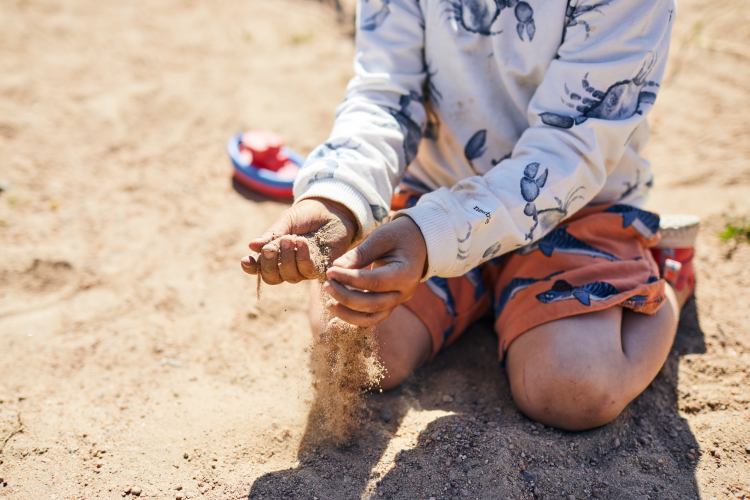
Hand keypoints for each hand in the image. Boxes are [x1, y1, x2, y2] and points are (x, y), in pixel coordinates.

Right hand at [241, 198, 356, 283]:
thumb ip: (271, 235)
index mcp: (275, 254)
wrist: (331, 209)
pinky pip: (308, 270)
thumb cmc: (307, 215)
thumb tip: (252, 246)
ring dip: (286, 259)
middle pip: (272, 278)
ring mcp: (304, 269)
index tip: (247, 260)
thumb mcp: (286, 221)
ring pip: (290, 276)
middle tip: (270, 248)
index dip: (251, 267)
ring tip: (290, 238)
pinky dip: (302, 257)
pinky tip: (301, 242)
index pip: (259, 268)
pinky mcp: (321, 268)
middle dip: (269, 265)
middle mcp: (288, 265)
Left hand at [324, 216, 426, 326]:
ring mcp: (397, 302)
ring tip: (329, 300)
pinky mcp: (389, 305)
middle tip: (327, 283)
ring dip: (347, 313)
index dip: (350, 279)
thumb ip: (360, 254)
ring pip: (371, 318)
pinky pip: (371, 318)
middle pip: (372, 304)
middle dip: (345, 296)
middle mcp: (404, 293)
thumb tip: (336, 268)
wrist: (417, 244)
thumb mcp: (381, 237)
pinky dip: (353, 318)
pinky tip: (336, 309)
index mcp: (406, 274)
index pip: (374, 282)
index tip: (330, 271)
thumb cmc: (399, 236)